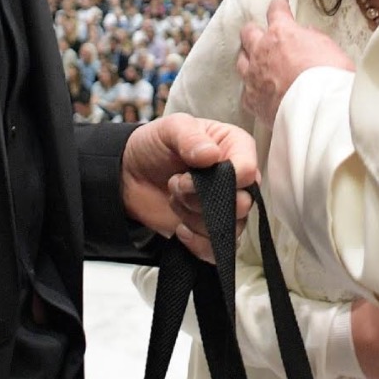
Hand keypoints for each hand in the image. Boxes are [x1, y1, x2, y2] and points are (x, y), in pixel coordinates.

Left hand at [120, 113, 257, 262]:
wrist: (130, 173)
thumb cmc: (156, 145)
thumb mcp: (171, 128)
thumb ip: (190, 138)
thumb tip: (211, 155)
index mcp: (236, 147)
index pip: (249, 170)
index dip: (226, 177)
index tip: (195, 171)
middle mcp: (237, 180)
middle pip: (242, 204)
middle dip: (202, 198)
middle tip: (177, 184)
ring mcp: (225, 208)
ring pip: (228, 229)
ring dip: (194, 217)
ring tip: (173, 198)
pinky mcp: (210, 232)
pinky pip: (218, 250)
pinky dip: (197, 243)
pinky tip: (180, 229)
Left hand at [236, 0, 353, 124]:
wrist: (319, 109)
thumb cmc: (330, 76)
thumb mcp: (327, 46)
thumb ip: (311, 37)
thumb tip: (304, 33)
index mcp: (282, 33)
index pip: (276, 11)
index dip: (278, 4)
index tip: (280, 2)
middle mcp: (262, 51)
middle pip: (248, 33)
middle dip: (254, 30)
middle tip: (259, 31)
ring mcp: (253, 76)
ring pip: (241, 61)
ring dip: (247, 57)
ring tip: (252, 59)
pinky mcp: (252, 101)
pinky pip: (245, 92)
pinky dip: (251, 89)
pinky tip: (256, 91)